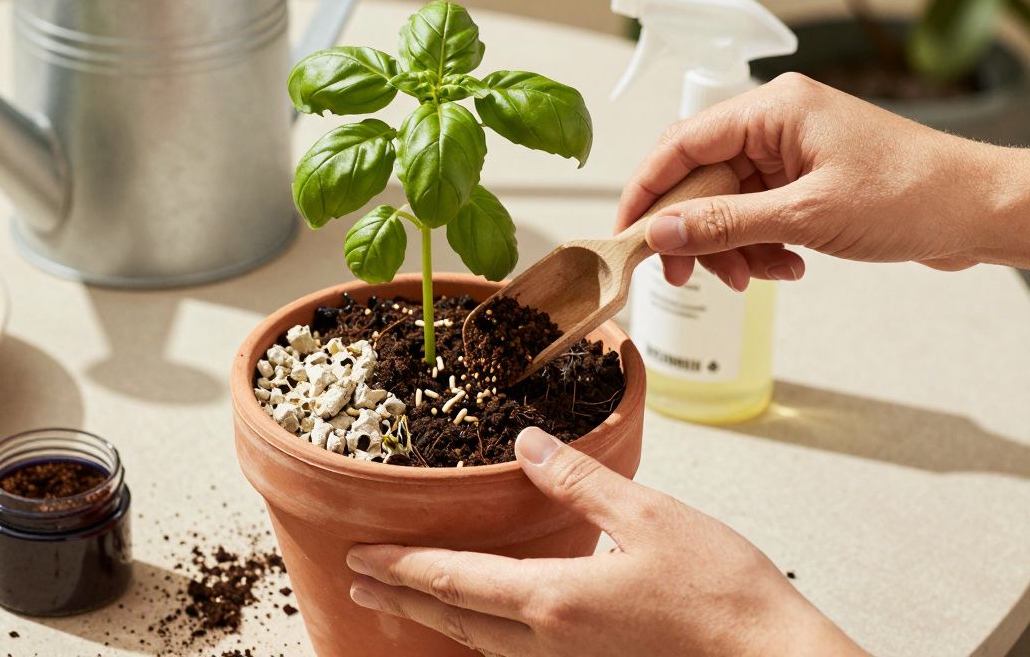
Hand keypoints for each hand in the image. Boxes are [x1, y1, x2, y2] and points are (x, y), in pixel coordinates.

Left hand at [346, 427, 865, 656]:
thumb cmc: (724, 597)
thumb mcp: (650, 516)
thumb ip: (581, 481)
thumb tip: (529, 445)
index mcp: (555, 600)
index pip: (453, 580)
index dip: (401, 568)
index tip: (360, 559)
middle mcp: (551, 643)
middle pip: (455, 620)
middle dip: (401, 601)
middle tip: (358, 588)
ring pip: (483, 644)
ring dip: (438, 620)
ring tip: (407, 604)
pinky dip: (484, 638)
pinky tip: (488, 627)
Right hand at [616, 73, 1029, 288]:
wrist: (979, 212)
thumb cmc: (912, 195)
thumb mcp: (806, 216)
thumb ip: (725, 224)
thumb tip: (660, 233)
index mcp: (773, 110)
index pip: (681, 144)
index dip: (647, 190)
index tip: (627, 234)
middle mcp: (776, 124)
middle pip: (700, 179)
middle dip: (695, 232)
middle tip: (687, 276)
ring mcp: (791, 153)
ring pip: (727, 204)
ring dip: (733, 247)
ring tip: (759, 277)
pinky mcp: (805, 181)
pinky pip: (756, 215)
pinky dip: (761, 246)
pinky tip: (789, 266)